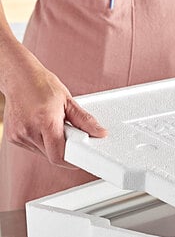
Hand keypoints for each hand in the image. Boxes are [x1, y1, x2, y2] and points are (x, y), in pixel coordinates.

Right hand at [3, 50, 106, 167]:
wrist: (19, 76)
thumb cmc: (42, 85)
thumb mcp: (68, 101)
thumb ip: (85, 121)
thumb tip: (100, 133)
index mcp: (44, 122)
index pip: (59, 155)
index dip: (72, 160)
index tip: (81, 158)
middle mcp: (29, 130)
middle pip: (52, 155)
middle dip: (64, 148)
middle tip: (67, 132)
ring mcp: (18, 135)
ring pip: (43, 153)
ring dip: (52, 145)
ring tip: (52, 125)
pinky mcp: (12, 137)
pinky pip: (33, 148)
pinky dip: (42, 142)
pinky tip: (41, 127)